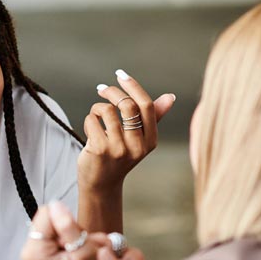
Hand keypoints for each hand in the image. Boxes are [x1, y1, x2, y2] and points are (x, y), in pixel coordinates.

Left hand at [20, 202, 144, 259]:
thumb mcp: (85, 252)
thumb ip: (69, 228)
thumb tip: (56, 205)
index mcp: (35, 253)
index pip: (46, 214)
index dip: (66, 220)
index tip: (77, 239)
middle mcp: (30, 250)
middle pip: (49, 215)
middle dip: (69, 226)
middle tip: (81, 245)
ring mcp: (35, 248)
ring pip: (56, 219)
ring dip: (74, 231)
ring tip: (82, 249)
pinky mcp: (43, 246)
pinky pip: (58, 226)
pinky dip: (73, 234)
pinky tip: (78, 249)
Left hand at [77, 69, 174, 193]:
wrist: (102, 184)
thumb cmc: (120, 156)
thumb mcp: (139, 139)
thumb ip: (153, 117)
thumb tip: (171, 97)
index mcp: (151, 141)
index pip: (146, 106)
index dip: (133, 86)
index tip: (121, 75)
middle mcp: (137, 146)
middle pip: (127, 105)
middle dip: (112, 92)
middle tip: (102, 89)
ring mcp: (118, 149)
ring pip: (106, 110)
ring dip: (97, 108)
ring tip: (96, 116)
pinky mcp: (99, 150)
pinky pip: (92, 120)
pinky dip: (89, 120)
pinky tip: (90, 130)